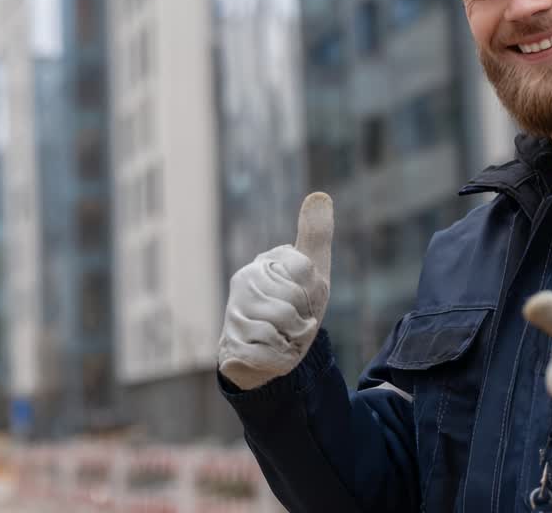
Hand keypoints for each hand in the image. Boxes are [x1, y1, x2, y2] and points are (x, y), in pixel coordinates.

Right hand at [218, 192, 333, 389]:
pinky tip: (272, 353)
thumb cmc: (296, 308)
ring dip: (293, 338)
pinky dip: (280, 356)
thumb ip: (315, 234)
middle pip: (293, 299)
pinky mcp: (231, 344)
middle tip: (295, 322)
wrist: (272, 354)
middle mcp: (244, 282)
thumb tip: (321, 195)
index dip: (314, 290)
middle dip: (304, 317)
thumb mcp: (313, 272)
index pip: (305, 268)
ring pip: (281, 323)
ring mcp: (234, 312)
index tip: (306, 297)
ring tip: (284, 336)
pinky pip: (269, 350)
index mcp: (265, 262)